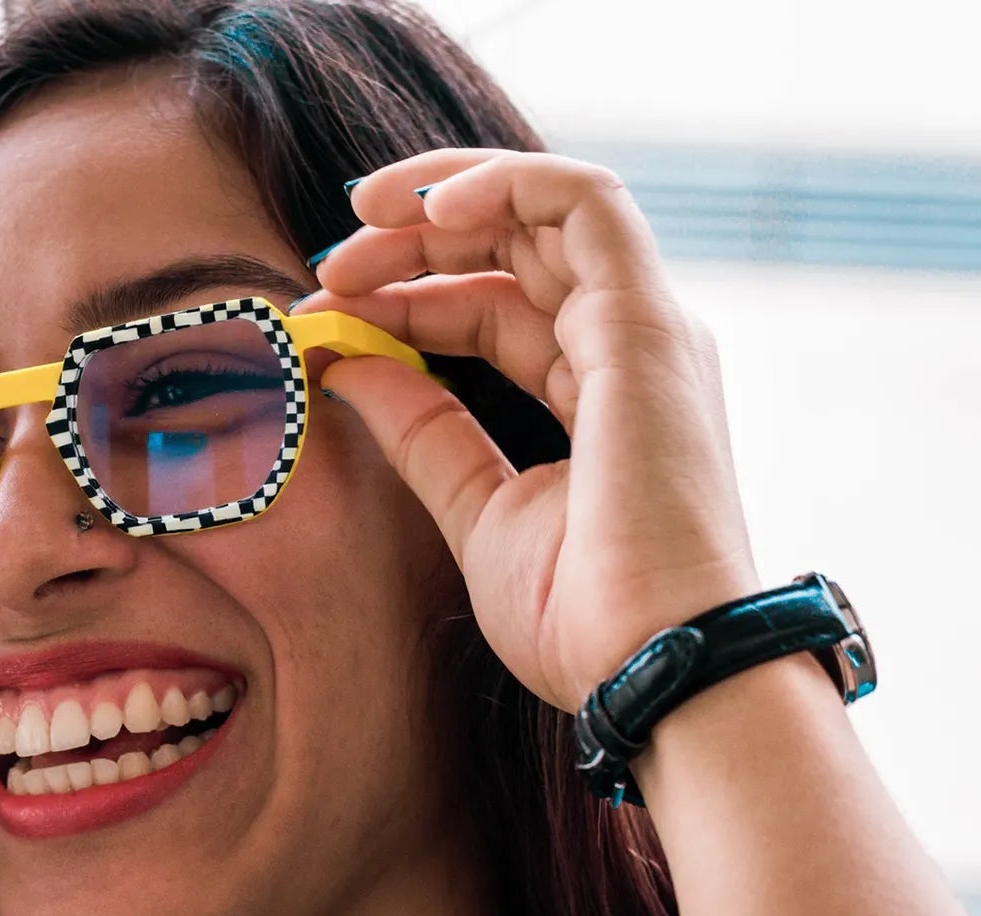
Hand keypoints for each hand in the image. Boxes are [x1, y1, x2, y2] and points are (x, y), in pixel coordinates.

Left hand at [298, 148, 761, 713]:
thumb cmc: (584, 620)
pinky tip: (425, 207)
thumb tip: (350, 361)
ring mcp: (644, 332)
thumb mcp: (476, 512)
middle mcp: (629, 350)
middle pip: (516, 250)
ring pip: (547, 209)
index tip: (327, 320)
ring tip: (362, 217)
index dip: (406, 301)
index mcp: (598, 394)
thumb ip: (422, 431)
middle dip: (413, 242)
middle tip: (328, 266)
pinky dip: (505, 181)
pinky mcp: (645, 326)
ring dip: (447, 199)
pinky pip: (584, 202)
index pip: (494, 308)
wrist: (653, 668)